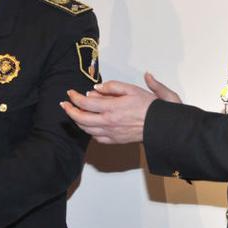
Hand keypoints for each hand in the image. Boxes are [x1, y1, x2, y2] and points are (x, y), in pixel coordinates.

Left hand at [60, 72, 180, 143]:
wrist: (162, 126)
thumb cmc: (151, 106)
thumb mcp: (132, 89)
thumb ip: (112, 87)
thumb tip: (96, 89)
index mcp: (112, 108)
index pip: (85, 103)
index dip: (74, 97)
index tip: (70, 93)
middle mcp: (109, 122)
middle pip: (80, 119)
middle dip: (69, 110)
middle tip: (64, 104)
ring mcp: (111, 133)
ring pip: (86, 129)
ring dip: (77, 120)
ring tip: (73, 113)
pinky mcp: (115, 140)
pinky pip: (96, 137)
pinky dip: (88, 130)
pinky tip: (88, 124)